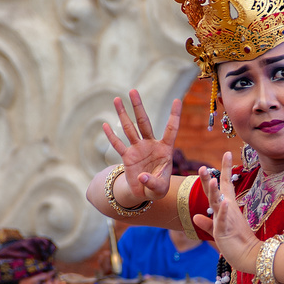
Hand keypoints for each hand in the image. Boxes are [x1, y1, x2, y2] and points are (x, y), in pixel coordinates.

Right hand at [103, 89, 182, 206]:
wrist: (145, 193)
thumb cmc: (157, 189)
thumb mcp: (160, 190)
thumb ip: (153, 182)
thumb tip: (142, 176)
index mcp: (165, 150)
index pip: (171, 130)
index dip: (174, 116)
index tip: (177, 100)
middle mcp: (151, 145)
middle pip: (144, 123)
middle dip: (138, 107)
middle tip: (133, 91)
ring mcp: (138, 149)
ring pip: (129, 129)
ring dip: (123, 114)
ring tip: (117, 99)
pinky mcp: (127, 156)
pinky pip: (118, 145)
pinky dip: (112, 136)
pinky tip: (105, 125)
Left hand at [194, 152, 261, 272]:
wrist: (250, 257)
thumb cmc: (236, 244)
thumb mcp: (218, 232)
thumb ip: (207, 223)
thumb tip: (195, 216)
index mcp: (227, 208)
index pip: (225, 185)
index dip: (224, 169)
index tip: (226, 153)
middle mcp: (228, 210)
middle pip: (218, 190)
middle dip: (210, 177)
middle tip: (203, 165)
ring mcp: (227, 220)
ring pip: (218, 202)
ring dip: (214, 190)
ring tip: (209, 177)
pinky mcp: (226, 231)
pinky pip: (223, 220)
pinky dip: (223, 211)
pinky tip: (224, 202)